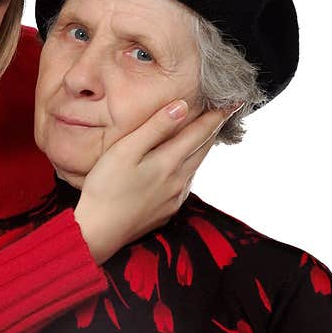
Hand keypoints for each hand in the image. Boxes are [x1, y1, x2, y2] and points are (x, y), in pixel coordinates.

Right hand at [73, 100, 235, 264]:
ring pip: (195, 166)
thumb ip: (154, 128)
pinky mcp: (166, 211)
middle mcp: (179, 181)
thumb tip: (181, 106)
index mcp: (170, 162)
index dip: (217, 115)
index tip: (234, 101)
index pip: (200, 132)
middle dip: (214, 129)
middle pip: (203, 149)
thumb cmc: (105, 187)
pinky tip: (180, 165)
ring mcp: (174, 198)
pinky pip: (184, 183)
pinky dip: (188, 167)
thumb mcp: (125, 150)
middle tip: (226, 112)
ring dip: (202, 148)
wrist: (98, 231)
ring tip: (205, 133)